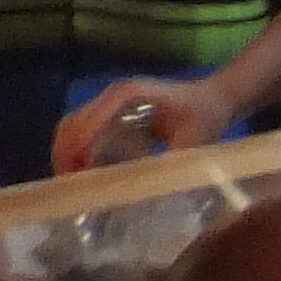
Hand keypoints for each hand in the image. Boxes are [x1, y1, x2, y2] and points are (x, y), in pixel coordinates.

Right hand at [52, 72, 229, 172]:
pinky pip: (86, 134)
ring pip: (75, 129)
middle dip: (66, 154)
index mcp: (128, 93)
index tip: (78, 171)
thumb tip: (154, 185)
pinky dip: (80, 154)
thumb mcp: (196, 137)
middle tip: (69, 187)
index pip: (93, 117)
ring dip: (69, 156)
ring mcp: (109, 105)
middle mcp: (112, 96)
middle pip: (73, 122)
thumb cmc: (206, 114)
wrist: (215, 98)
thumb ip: (175, 157)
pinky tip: (87, 177)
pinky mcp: (112, 116)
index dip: (81, 144)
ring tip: (74, 186)